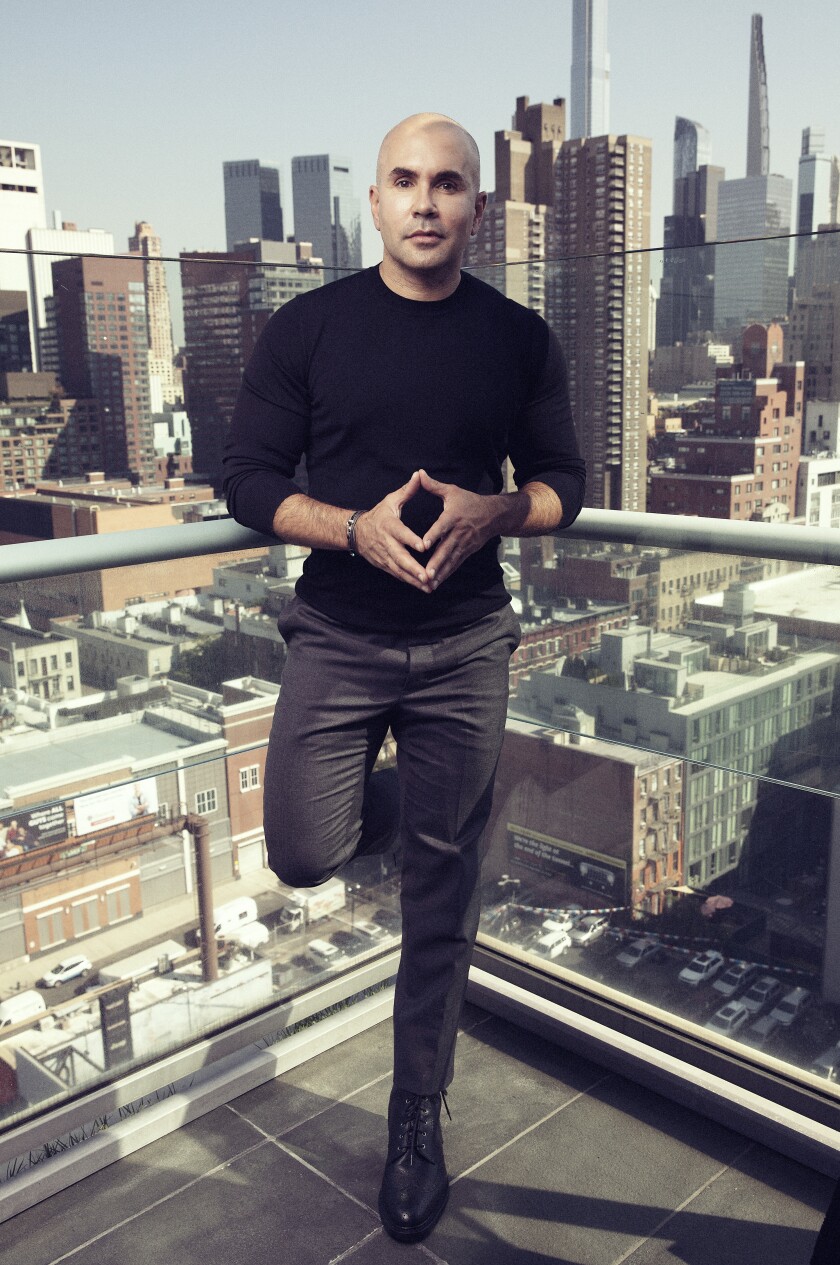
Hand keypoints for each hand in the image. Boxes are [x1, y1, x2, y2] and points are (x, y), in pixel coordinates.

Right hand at [353, 471, 434, 591]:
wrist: (356, 532)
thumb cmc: (378, 515)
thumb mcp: (390, 501)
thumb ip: (407, 491)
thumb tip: (419, 475)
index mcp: (389, 526)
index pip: (401, 534)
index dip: (411, 540)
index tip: (423, 546)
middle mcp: (387, 544)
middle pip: (400, 558)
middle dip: (414, 569)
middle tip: (427, 576)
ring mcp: (385, 557)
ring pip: (400, 570)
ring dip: (414, 580)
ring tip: (429, 586)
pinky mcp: (385, 565)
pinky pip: (398, 575)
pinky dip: (410, 582)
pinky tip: (423, 587)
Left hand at [417, 469, 498, 587]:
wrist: (494, 515)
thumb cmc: (470, 501)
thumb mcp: (453, 491)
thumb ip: (434, 486)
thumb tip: (419, 473)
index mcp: (454, 516)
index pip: (442, 526)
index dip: (434, 535)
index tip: (424, 544)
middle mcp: (460, 532)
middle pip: (446, 549)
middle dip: (436, 562)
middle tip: (425, 573)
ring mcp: (465, 544)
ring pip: (451, 560)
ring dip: (440, 572)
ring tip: (429, 583)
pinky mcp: (467, 551)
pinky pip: (455, 564)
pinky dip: (446, 574)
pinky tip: (436, 583)